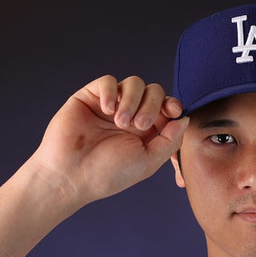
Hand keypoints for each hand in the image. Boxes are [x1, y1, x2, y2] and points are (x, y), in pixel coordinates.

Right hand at [31, 75, 187, 207]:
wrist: (71, 175)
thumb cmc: (108, 173)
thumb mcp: (148, 161)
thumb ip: (170, 140)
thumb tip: (185, 118)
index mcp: (147, 131)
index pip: (167, 107)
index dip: (173, 105)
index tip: (172, 112)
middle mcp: (131, 115)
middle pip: (154, 91)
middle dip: (153, 105)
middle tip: (139, 125)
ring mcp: (111, 105)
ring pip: (134, 83)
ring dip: (133, 100)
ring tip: (121, 122)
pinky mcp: (90, 97)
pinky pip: (108, 81)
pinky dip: (112, 92)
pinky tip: (108, 110)